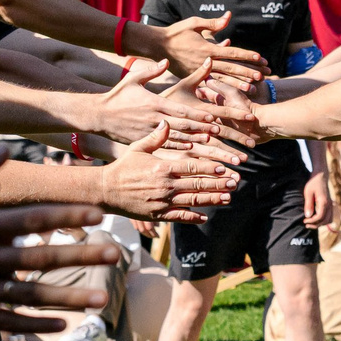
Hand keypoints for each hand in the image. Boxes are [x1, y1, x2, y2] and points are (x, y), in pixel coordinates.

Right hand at [91, 59, 256, 158]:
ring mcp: (154, 138)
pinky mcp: (149, 148)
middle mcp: (159, 124)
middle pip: (193, 133)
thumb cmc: (117, 97)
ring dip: (211, 157)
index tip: (221, 122)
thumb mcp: (133, 80)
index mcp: (158, 106)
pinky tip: (207, 171)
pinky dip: (191, 162)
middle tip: (240, 148)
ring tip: (231, 165)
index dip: (203, 118)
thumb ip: (151, 70)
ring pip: (187, 149)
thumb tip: (166, 61)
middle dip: (219, 141)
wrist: (97, 117)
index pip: (185, 112)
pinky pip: (173, 157)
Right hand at [94, 123, 237, 221]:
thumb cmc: (123, 167)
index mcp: (162, 167)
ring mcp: (162, 201)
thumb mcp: (138, 148)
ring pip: (193, 201)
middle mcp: (165, 185)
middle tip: (235, 182)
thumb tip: (167, 122)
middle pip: (197, 184)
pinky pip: (179, 217)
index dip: (209, 167)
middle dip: (218, 184)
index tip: (224, 167)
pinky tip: (205, 217)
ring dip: (212, 200)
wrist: (105, 190)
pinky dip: (193, 218)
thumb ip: (156, 137)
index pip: (192, 166)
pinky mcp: (157, 214)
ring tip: (228, 198)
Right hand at [153, 12, 265, 82]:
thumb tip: (229, 16)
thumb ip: (213, 23)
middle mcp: (206, 62)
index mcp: (208, 48)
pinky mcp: (194, 77)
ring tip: (253, 89)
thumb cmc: (176, 32)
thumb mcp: (194, 23)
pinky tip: (232, 95)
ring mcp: (200, 71)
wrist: (157, 46)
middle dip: (249, 72)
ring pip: (224, 80)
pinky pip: (212, 84)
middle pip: (232, 68)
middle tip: (264, 76)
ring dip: (239, 84)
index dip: (247, 56)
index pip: (232, 52)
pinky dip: (223, 89)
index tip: (261, 59)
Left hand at [301, 172, 331, 228]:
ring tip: (311, 223)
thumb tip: (308, 216)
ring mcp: (331, 205)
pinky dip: (324, 220)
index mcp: (324, 202)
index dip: (312, 221)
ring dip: (321, 224)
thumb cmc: (313, 183)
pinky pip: (330, 216)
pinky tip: (316, 219)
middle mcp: (329, 205)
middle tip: (306, 224)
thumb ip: (308, 204)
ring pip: (329, 220)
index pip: (319, 217)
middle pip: (325, 220)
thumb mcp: (308, 193)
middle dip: (315, 224)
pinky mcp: (330, 204)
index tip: (304, 220)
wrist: (321, 176)